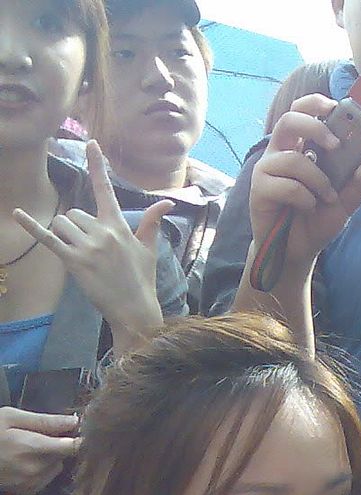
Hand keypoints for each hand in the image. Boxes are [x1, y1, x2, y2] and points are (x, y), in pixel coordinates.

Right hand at [0, 408, 78, 494]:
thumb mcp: (11, 418)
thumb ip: (45, 421)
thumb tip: (74, 421)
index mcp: (34, 449)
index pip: (74, 447)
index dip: (79, 438)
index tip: (78, 431)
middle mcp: (37, 470)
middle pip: (65, 456)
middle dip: (57, 445)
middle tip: (37, 436)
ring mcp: (33, 483)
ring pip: (57, 467)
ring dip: (50, 458)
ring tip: (27, 449)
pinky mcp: (28, 491)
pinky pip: (47, 477)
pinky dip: (41, 469)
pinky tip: (23, 461)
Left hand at [14, 141, 168, 352]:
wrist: (135, 309)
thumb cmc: (142, 278)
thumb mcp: (149, 248)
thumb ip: (152, 221)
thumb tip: (168, 202)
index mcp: (119, 226)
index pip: (106, 189)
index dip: (98, 165)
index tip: (91, 143)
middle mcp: (103, 232)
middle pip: (75, 213)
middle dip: (78, 228)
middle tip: (93, 252)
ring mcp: (87, 247)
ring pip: (63, 224)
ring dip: (66, 235)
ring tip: (83, 256)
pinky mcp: (73, 261)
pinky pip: (48, 238)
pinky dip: (31, 226)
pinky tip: (17, 214)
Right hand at [250, 95, 360, 269]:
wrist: (297, 250)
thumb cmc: (317, 220)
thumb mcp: (345, 204)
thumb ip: (359, 185)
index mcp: (302, 148)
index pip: (302, 113)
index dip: (316, 104)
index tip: (336, 106)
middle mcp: (282, 153)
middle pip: (289, 120)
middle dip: (314, 127)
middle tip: (334, 144)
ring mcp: (268, 169)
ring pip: (293, 159)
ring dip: (317, 180)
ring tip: (326, 198)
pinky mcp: (259, 188)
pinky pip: (286, 185)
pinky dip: (304, 198)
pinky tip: (307, 207)